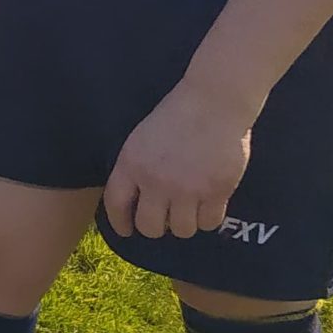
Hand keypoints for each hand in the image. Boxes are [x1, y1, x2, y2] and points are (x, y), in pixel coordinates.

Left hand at [102, 77, 256, 242]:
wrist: (214, 102)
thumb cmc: (178, 114)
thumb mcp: (141, 138)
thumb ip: (136, 168)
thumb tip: (135, 199)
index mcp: (132, 164)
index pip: (116, 204)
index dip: (120, 222)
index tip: (126, 230)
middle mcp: (156, 181)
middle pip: (150, 227)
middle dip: (155, 227)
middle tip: (164, 220)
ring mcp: (187, 189)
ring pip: (182, 230)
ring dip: (184, 223)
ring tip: (189, 209)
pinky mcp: (216, 192)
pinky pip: (209, 223)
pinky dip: (208, 218)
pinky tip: (208, 205)